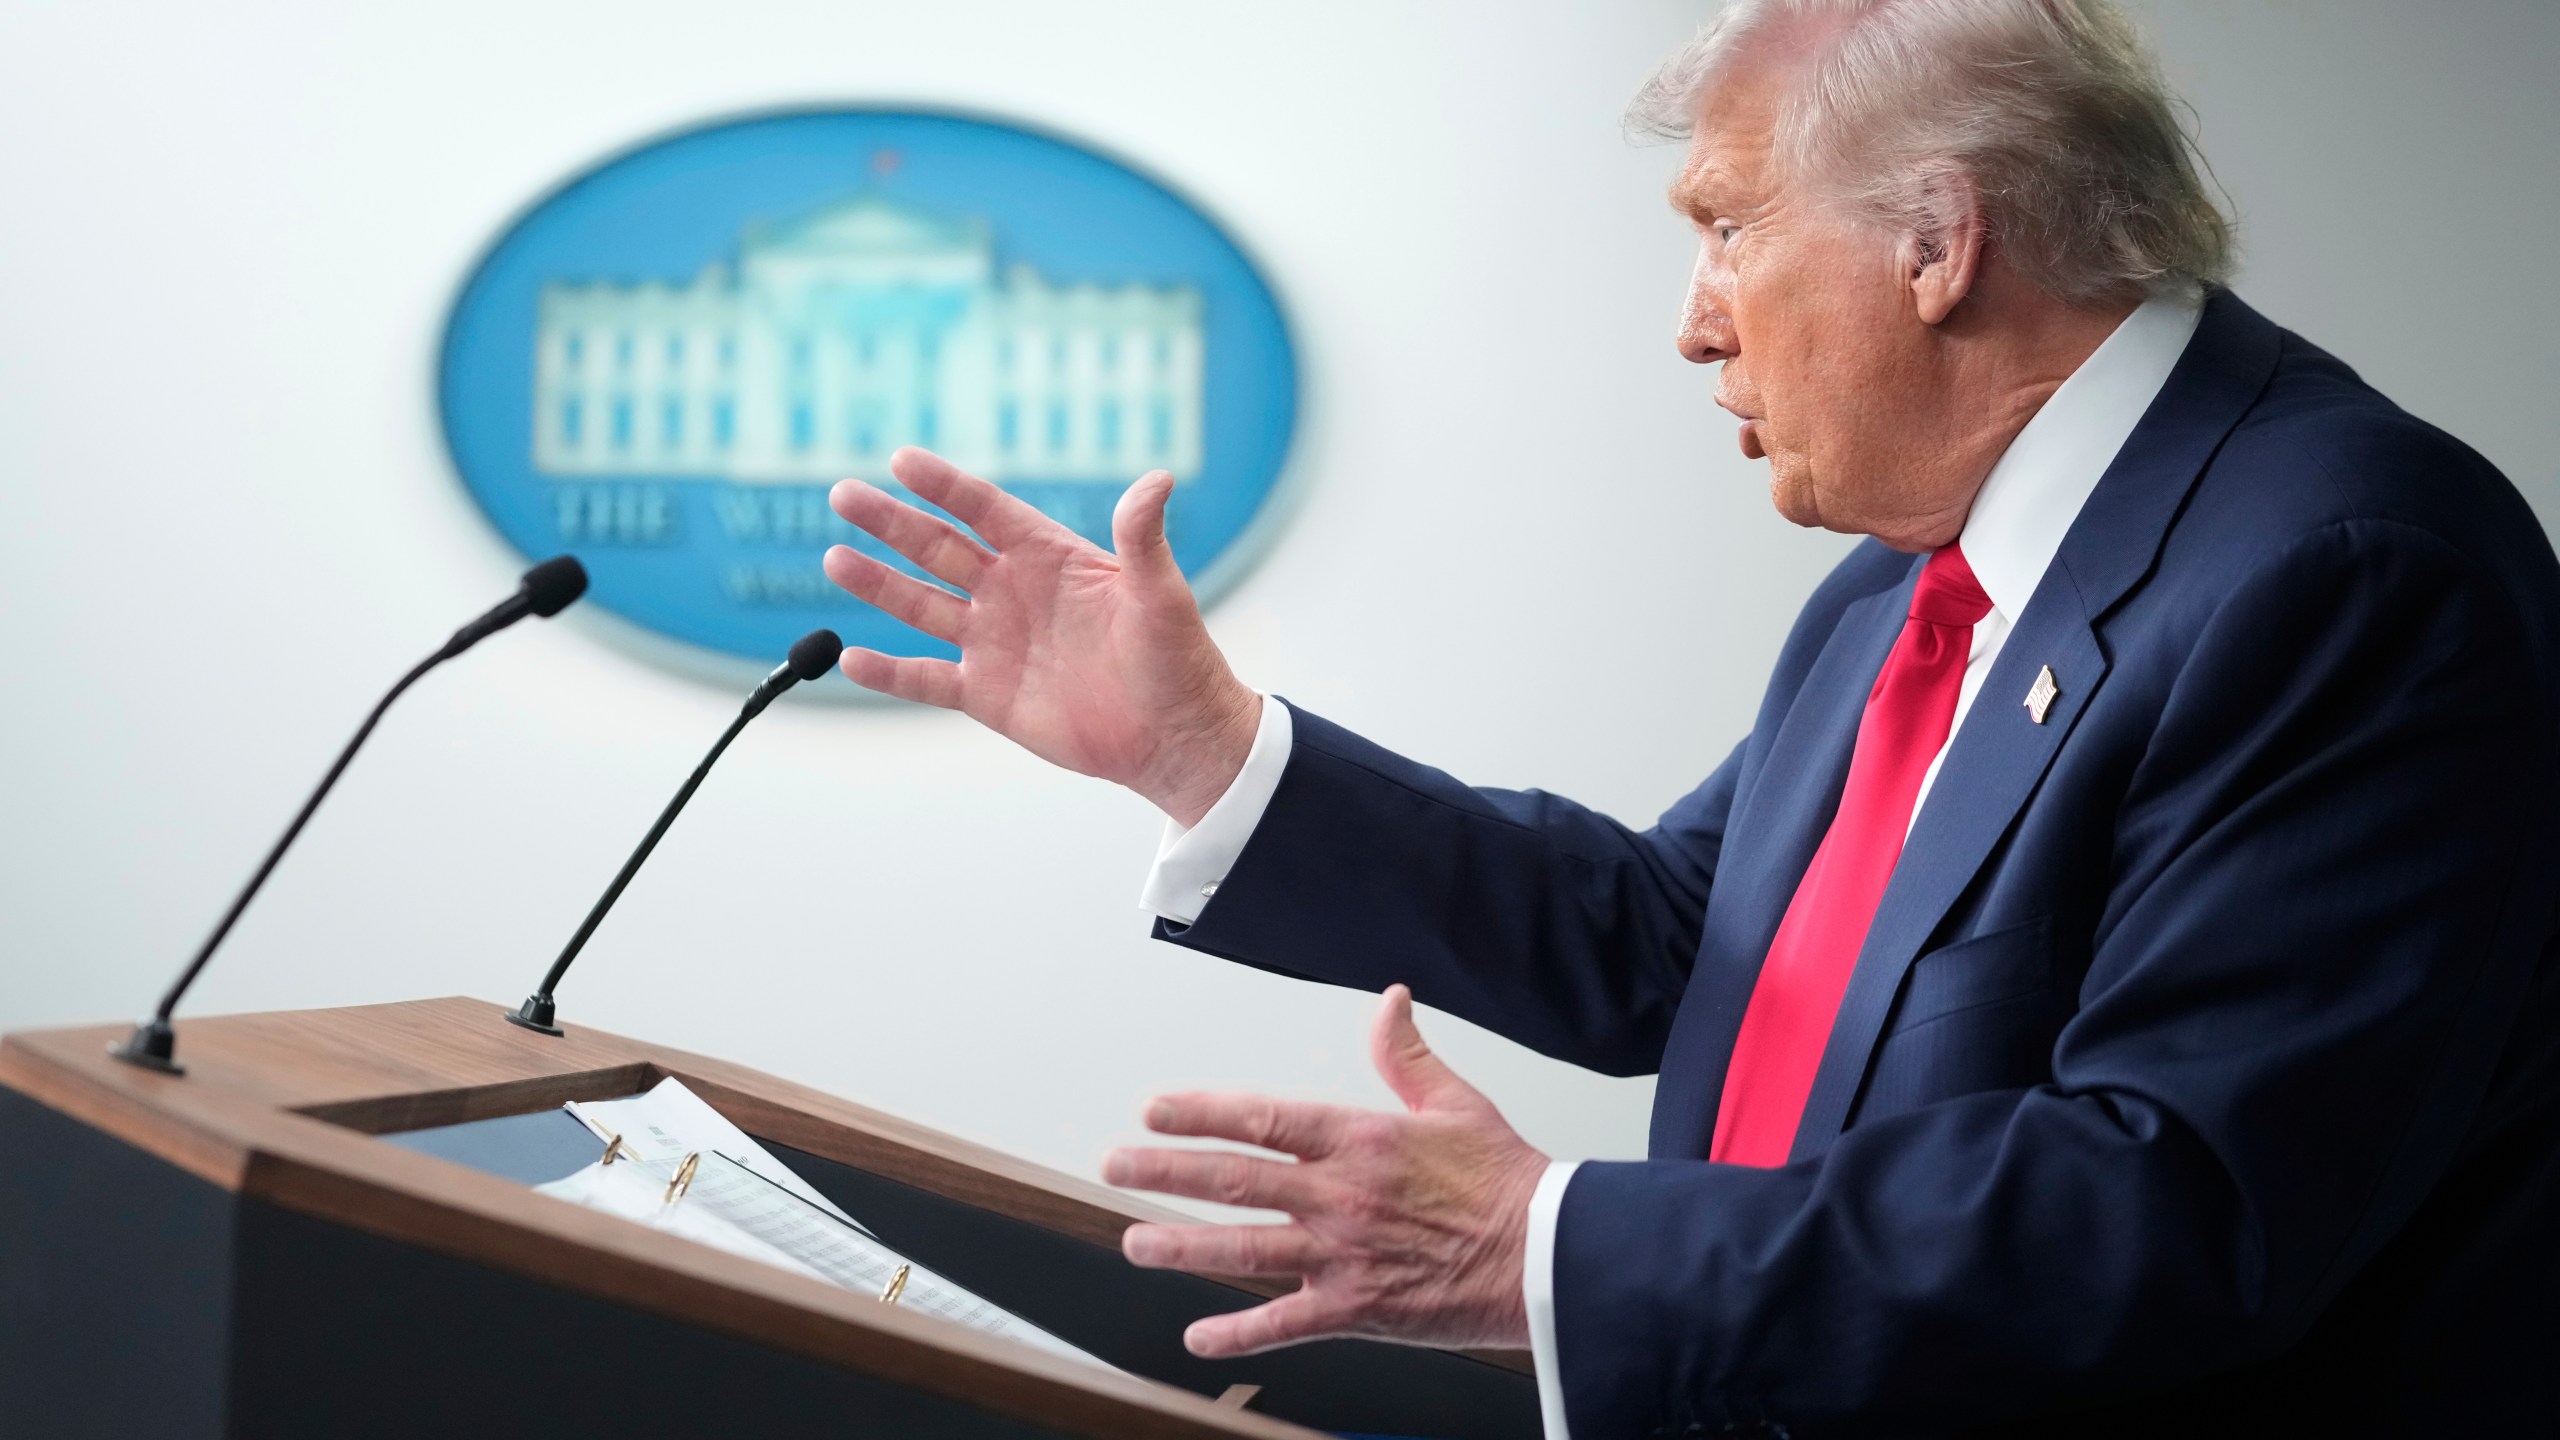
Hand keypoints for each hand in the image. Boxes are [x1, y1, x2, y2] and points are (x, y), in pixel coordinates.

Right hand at [824, 447, 1258, 826]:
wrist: (1174, 736)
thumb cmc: (1178, 658)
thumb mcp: (1160, 594)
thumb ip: (1143, 537)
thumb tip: (1158, 479)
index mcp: (1050, 556)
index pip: (985, 510)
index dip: (944, 486)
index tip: (900, 459)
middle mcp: (1013, 591)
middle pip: (939, 547)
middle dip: (890, 522)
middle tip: (842, 493)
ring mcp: (995, 641)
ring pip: (922, 605)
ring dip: (878, 584)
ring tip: (834, 557)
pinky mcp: (986, 694)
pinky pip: (926, 678)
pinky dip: (888, 672)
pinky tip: (849, 658)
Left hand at [1105, 985, 1550, 1356]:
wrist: (1547, 1254)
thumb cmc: (1506, 1180)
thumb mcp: (1456, 1102)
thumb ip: (1407, 1054)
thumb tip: (1390, 1001)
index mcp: (1359, 1139)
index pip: (1262, 1117)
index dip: (1200, 1112)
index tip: (1156, 1109)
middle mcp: (1340, 1194)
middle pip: (1234, 1178)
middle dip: (1165, 1172)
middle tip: (1115, 1167)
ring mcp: (1343, 1254)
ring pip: (1243, 1249)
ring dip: (1181, 1246)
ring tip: (1134, 1242)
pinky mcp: (1357, 1307)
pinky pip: (1284, 1322)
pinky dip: (1237, 1333)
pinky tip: (1198, 1336)